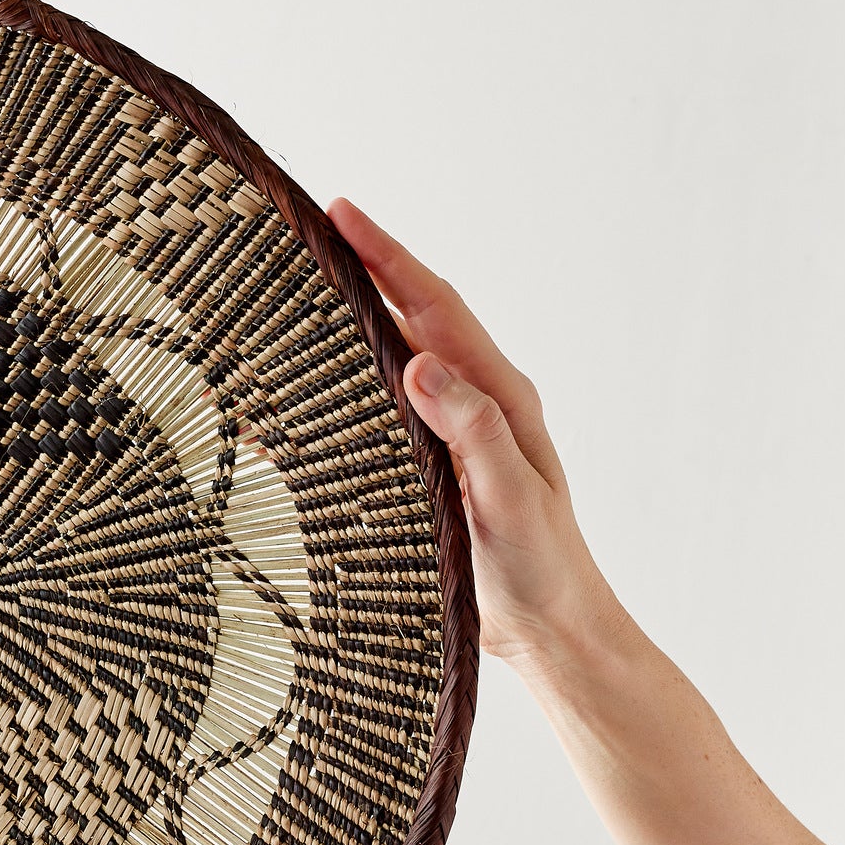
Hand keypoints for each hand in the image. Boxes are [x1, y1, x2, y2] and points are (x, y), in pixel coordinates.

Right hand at [327, 197, 617, 674]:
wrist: (552, 631)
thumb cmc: (540, 570)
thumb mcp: (511, 499)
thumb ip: (473, 432)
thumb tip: (419, 363)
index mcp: (500, 396)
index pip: (435, 305)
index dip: (388, 256)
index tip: (342, 213)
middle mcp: (477, 401)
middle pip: (412, 315)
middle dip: (363, 269)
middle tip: (308, 233)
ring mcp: (453, 433)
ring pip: (392, 360)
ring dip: (347, 326)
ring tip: (291, 297)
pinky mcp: (432, 466)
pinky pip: (379, 413)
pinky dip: (338, 395)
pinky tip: (291, 405)